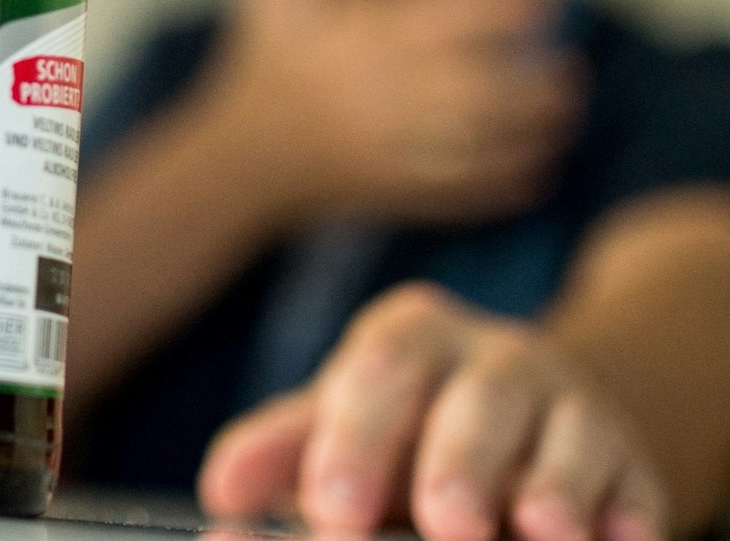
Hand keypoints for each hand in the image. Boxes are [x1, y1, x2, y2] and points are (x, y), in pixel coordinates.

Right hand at [196, 0, 580, 228]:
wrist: (237, 158)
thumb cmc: (264, 67)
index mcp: (369, 42)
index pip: (460, 19)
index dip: (509, 9)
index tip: (538, 3)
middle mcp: (388, 97)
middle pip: (492, 92)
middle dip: (542, 86)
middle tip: (569, 74)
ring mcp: (395, 150)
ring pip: (490, 146)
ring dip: (538, 135)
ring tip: (562, 119)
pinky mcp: (398, 194)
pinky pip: (472, 194)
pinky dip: (513, 183)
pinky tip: (535, 167)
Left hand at [200, 284, 669, 540]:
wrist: (522, 420)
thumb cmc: (405, 428)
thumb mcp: (338, 422)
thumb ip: (281, 451)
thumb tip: (221, 492)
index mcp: (410, 335)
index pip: (380, 368)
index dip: (356, 438)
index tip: (331, 510)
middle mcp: (498, 355)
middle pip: (479, 397)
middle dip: (459, 461)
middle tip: (441, 522)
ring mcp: (572, 403)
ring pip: (568, 432)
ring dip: (551, 484)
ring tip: (534, 528)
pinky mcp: (628, 459)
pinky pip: (633, 481)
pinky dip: (623, 512)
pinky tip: (608, 539)